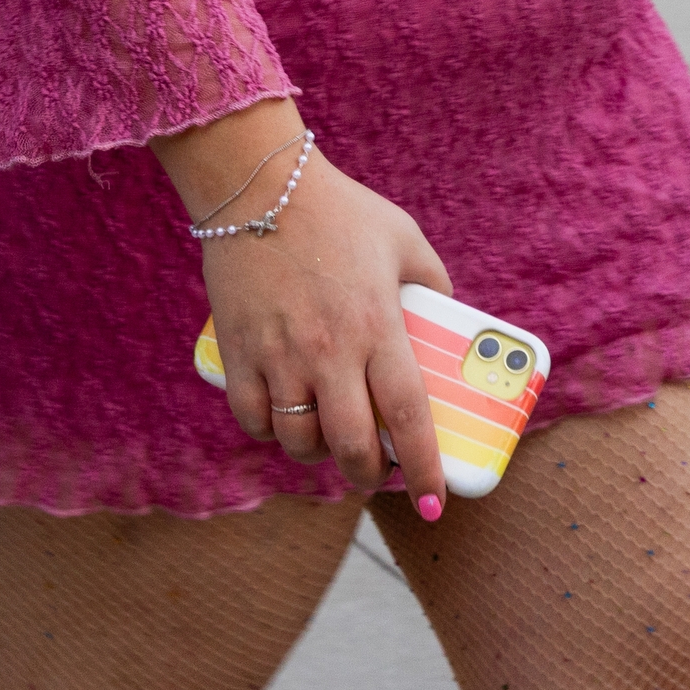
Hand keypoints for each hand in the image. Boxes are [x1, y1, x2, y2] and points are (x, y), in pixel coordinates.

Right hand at [187, 147, 455, 510]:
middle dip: (369, 476)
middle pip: (352, 447)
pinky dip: (270, 432)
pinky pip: (252, 419)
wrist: (258, 186)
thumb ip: (433, 280)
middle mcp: (329, 351)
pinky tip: (283, 420)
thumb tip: (451, 317)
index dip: (425, 469)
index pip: (408, 418)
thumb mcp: (404, 238)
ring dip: (319, 455)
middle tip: (378, 473)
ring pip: (300, 442)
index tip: (435, 503)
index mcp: (377, 326)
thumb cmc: (339, 210)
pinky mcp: (239, 351)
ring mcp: (280, 354)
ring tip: (328, 440)